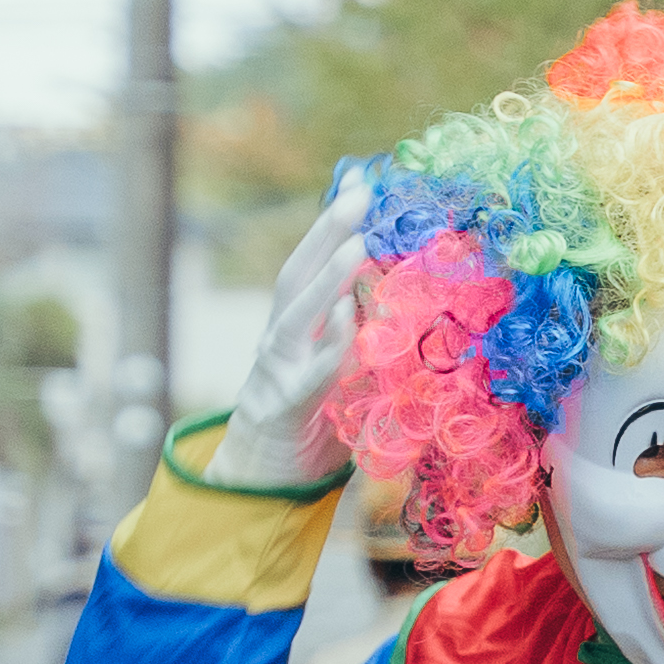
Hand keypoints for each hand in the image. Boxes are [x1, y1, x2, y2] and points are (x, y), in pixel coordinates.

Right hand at [209, 179, 379, 486]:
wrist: (263, 484)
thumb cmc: (311, 426)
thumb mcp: (341, 374)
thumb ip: (363, 339)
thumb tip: (401, 301)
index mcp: (295, 327)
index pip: (313, 265)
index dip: (335, 224)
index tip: (362, 180)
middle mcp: (281, 339)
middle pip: (299, 273)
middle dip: (328, 230)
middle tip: (359, 191)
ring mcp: (278, 370)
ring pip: (298, 314)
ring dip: (328, 278)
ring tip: (357, 244)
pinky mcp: (285, 407)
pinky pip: (310, 374)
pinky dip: (328, 346)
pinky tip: (347, 320)